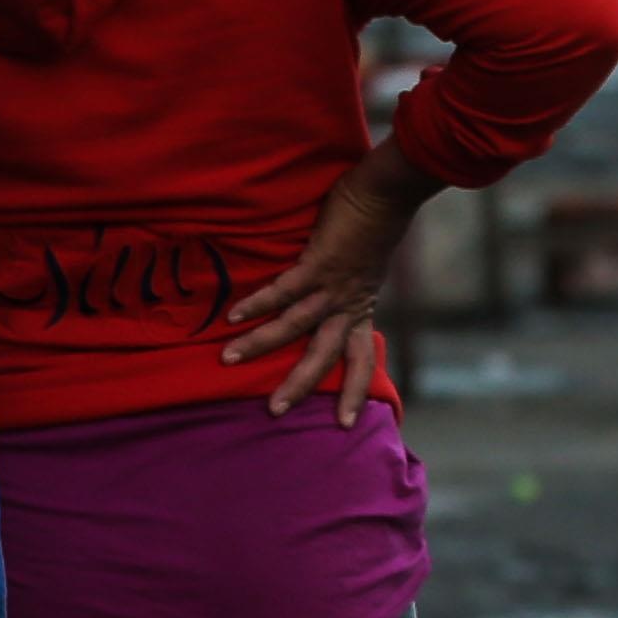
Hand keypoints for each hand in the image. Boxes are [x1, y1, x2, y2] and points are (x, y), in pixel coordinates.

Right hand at [220, 146, 428, 423]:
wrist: (388, 193)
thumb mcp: (369, 269)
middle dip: (298, 385)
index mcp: (361, 309)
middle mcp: (348, 305)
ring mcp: (333, 286)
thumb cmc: (376, 225)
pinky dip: (258, 302)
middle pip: (323, 356)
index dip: (353, 391)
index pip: (360, 360)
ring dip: (260, 344)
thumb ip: (352, 287)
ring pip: (294, 326)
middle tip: (274, 411)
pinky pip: (284, 290)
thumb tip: (338, 294)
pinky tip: (233, 314)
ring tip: (229, 359)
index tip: (345, 423)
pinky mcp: (318, 263)